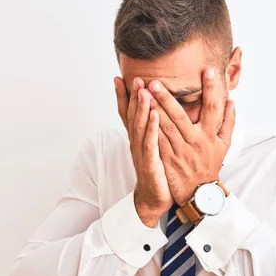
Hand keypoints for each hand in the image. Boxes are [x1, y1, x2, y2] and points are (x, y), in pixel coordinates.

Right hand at [115, 76, 173, 226]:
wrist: (154, 198)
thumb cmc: (156, 171)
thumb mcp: (153, 148)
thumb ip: (152, 130)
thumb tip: (155, 111)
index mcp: (137, 139)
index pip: (127, 114)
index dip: (122, 97)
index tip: (119, 78)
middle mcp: (136, 143)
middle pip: (132, 116)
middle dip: (133, 96)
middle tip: (135, 78)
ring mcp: (142, 152)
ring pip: (140, 126)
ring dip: (142, 108)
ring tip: (144, 90)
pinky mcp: (150, 163)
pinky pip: (151, 143)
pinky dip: (152, 128)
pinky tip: (156, 115)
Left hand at [147, 68, 235, 205]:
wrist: (199, 193)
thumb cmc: (210, 165)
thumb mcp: (224, 146)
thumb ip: (228, 123)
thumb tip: (232, 102)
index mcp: (211, 136)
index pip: (213, 107)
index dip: (212, 89)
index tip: (209, 70)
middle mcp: (196, 142)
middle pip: (181, 116)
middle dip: (168, 97)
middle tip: (156, 81)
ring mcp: (181, 151)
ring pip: (166, 127)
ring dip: (154, 108)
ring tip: (144, 93)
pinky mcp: (168, 159)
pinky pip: (157, 141)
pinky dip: (150, 127)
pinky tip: (141, 115)